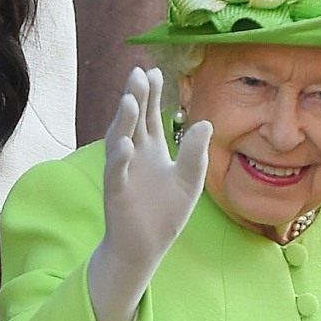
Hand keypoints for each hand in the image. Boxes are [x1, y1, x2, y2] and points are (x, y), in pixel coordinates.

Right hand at [87, 67, 211, 320]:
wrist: (145, 248)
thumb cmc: (165, 215)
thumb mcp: (189, 181)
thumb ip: (195, 153)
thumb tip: (205, 123)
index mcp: (151, 150)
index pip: (151, 116)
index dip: (152, 95)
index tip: (155, 72)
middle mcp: (134, 156)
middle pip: (134, 121)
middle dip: (136, 98)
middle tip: (139, 74)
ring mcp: (123, 172)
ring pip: (119, 140)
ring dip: (124, 120)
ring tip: (130, 100)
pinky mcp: (116, 193)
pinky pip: (116, 173)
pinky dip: (119, 158)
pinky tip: (126, 145)